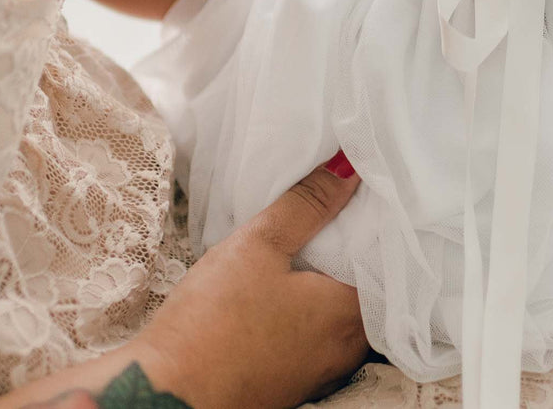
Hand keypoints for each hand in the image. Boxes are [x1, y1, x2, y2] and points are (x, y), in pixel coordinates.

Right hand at [133, 155, 368, 408]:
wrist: (164, 398)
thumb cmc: (213, 324)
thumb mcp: (260, 245)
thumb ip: (309, 204)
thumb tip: (349, 167)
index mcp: (352, 315)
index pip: (389, 257)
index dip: (381, 221)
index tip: (372, 189)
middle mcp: (347, 348)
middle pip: (370, 284)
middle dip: (359, 247)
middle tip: (347, 204)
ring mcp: (321, 369)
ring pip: (343, 309)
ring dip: (335, 276)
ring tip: (322, 234)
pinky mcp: (293, 379)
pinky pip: (320, 331)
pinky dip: (316, 303)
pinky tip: (296, 280)